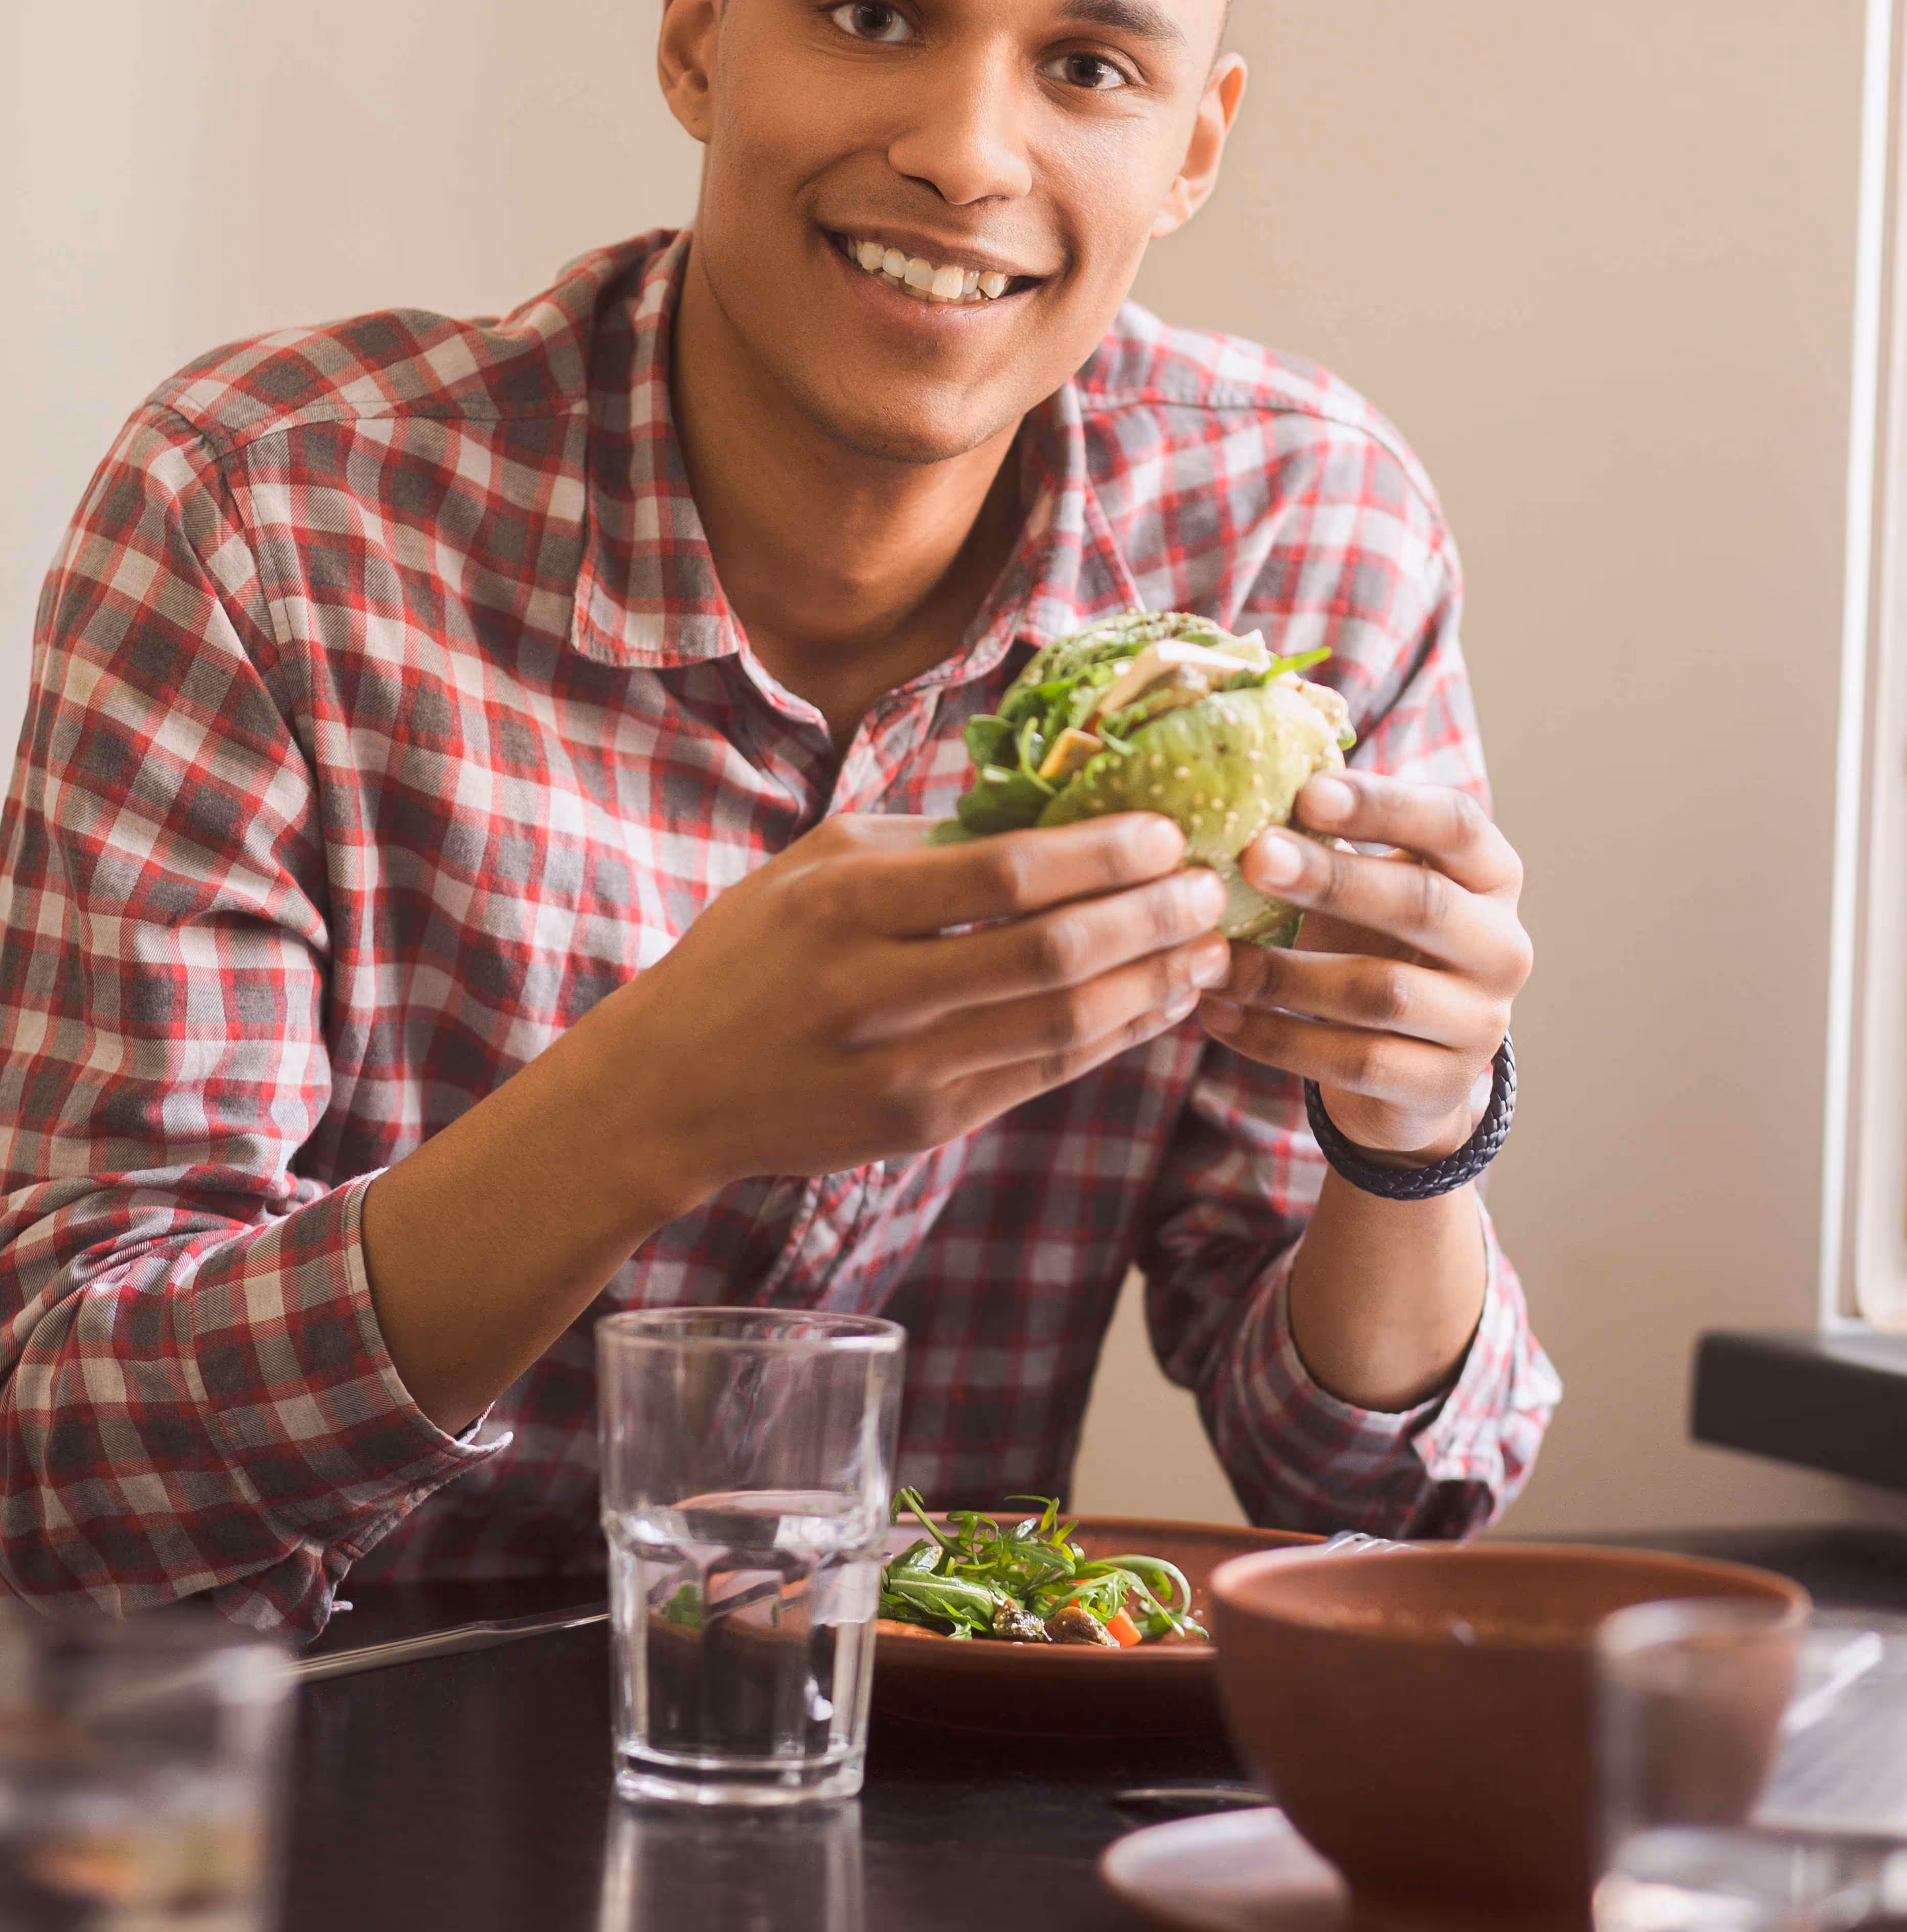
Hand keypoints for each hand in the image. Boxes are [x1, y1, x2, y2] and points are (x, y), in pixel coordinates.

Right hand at [596, 810, 1231, 1205]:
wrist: (668, 1088)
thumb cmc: (750, 954)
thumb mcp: (816, 864)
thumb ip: (926, 839)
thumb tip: (1053, 808)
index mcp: (845, 902)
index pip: (1007, 871)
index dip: (1103, 853)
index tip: (1166, 832)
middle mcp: (875, 988)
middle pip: (1052, 951)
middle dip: (1151, 917)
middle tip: (1213, 887)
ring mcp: (902, 1068)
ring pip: (1064, 1024)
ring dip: (1153, 983)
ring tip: (1209, 946)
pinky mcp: (924, 1124)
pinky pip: (1045, 1075)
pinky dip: (1115, 1036)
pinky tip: (1158, 1000)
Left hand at [1195, 771, 1530, 1161]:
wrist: (1409, 1070)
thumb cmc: (1377, 944)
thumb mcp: (1369, 886)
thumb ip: (1331, 840)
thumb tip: (1242, 781)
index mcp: (1491, 875)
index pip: (1454, 823)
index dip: (1383, 804)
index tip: (1307, 790)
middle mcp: (1502, 946)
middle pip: (1421, 903)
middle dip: (1332, 879)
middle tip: (1253, 856)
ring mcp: (1480, 1022)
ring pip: (1381, 992)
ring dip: (1285, 973)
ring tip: (1212, 957)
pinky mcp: (1441, 1085)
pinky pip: (1353, 1062)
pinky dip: (1276, 1039)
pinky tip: (1218, 1015)